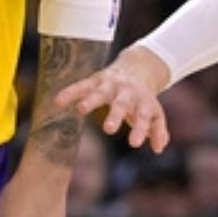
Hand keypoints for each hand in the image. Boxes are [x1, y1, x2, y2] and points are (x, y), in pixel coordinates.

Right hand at [53, 46, 170, 151]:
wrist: (137, 68)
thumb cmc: (143, 99)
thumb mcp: (154, 113)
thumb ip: (158, 130)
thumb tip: (159, 148)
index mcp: (143, 102)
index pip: (143, 117)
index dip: (140, 130)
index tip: (134, 143)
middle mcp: (127, 93)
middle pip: (121, 104)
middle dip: (115, 115)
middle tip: (109, 129)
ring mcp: (110, 86)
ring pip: (100, 92)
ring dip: (91, 100)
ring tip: (81, 109)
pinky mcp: (95, 81)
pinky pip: (81, 86)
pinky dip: (70, 92)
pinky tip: (58, 101)